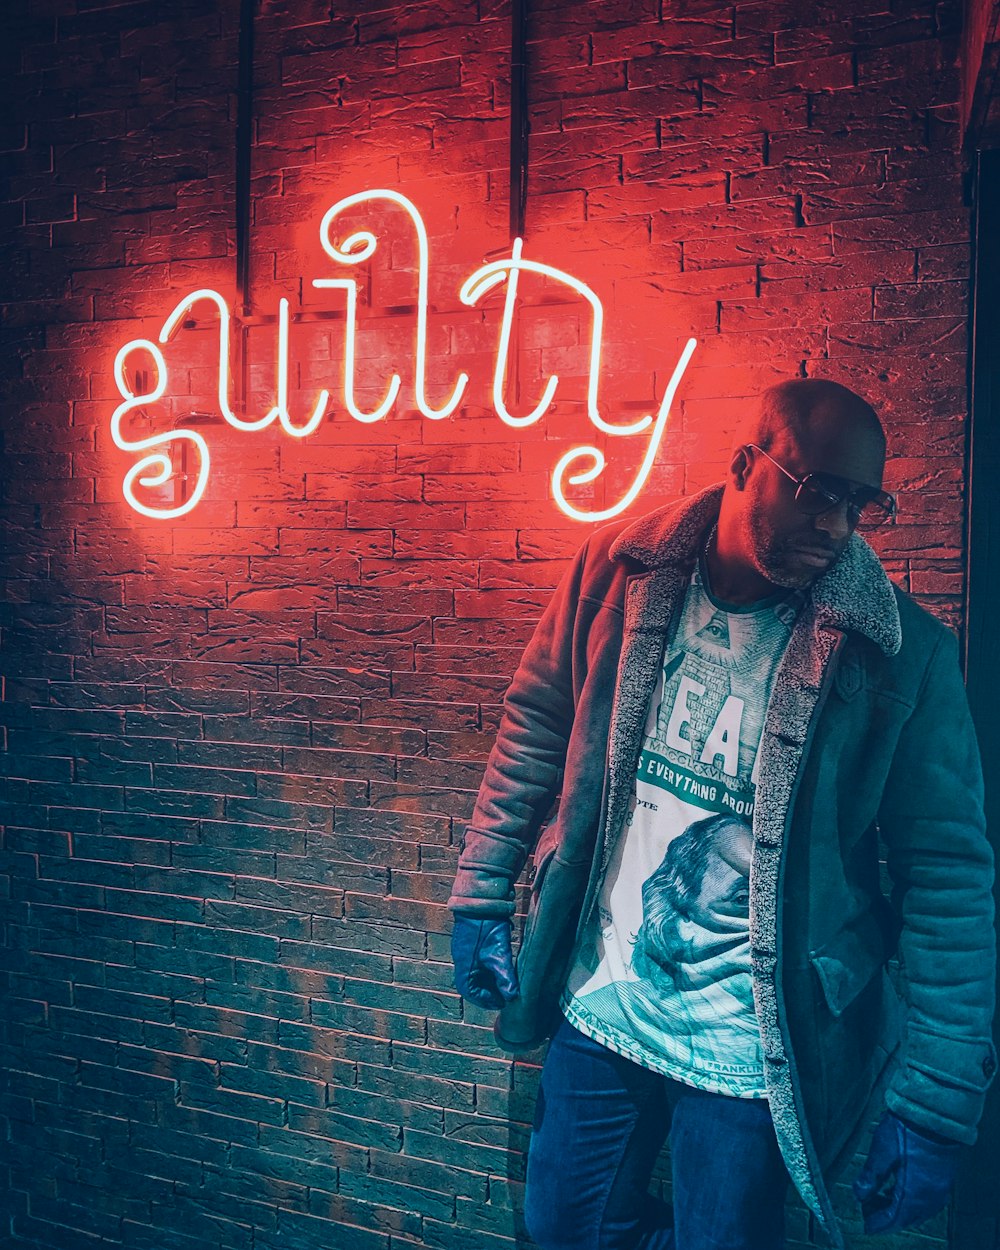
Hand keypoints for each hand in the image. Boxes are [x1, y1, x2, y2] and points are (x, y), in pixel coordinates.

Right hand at [451, 913, 518, 1009]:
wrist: (480, 900)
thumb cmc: (487, 927)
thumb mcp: (498, 953)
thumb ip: (505, 976)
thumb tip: (512, 997)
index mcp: (464, 966)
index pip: (470, 992)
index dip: (485, 1000)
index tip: (500, 1003)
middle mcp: (462, 960)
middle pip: (472, 984)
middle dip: (487, 993)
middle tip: (504, 996)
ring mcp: (466, 951)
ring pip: (475, 973)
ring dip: (488, 981)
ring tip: (504, 984)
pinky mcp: (472, 943)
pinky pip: (477, 963)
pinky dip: (488, 970)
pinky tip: (500, 967)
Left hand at [852, 1111, 960, 1233]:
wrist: (935, 1113)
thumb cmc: (908, 1129)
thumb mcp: (882, 1151)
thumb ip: (870, 1176)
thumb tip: (859, 1195)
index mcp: (914, 1193)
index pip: (895, 1219)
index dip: (878, 1223)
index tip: (866, 1224)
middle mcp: (930, 1196)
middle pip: (906, 1217)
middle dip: (887, 1216)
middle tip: (868, 1209)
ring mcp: (939, 1188)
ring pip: (918, 1210)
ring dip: (898, 1208)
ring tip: (880, 1197)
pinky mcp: (943, 1178)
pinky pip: (927, 1200)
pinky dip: (911, 1200)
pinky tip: (899, 1188)